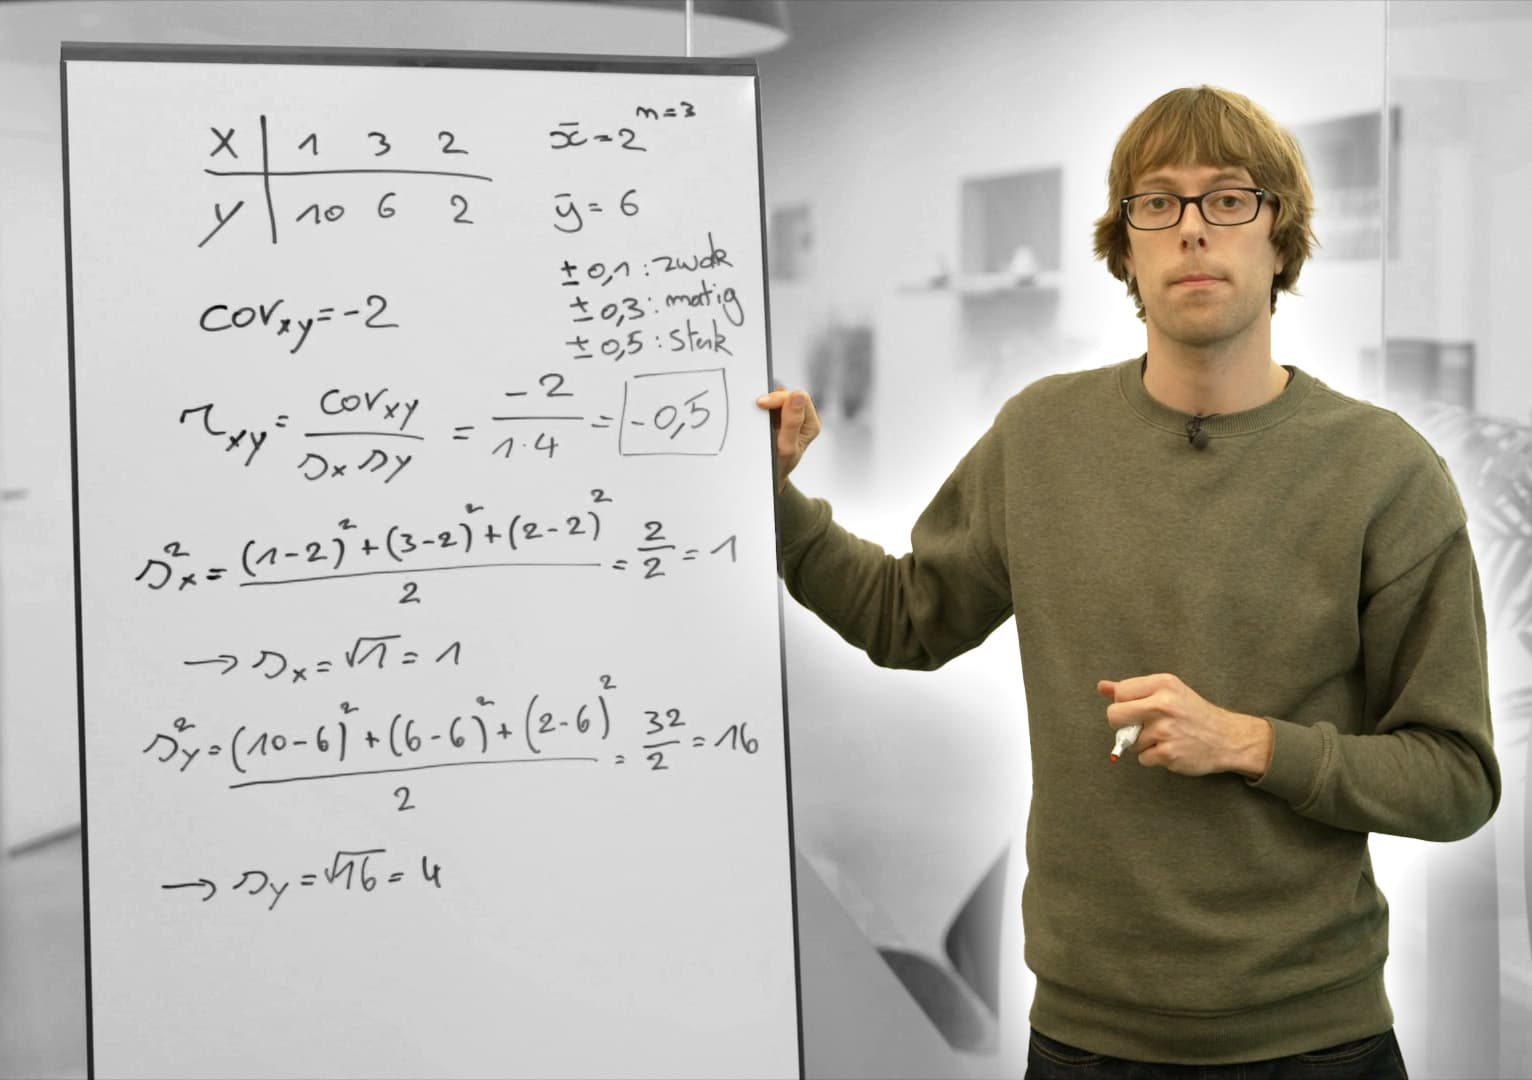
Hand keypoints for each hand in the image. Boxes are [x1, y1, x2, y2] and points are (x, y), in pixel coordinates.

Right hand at [755, 386, 820, 493]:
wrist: (770, 476)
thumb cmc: (779, 465)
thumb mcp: (786, 446)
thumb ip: (793, 422)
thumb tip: (798, 396)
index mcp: (811, 424)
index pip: (799, 398)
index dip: (780, 398)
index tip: (762, 404)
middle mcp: (804, 418)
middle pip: (789, 395)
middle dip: (772, 400)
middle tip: (758, 408)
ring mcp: (791, 416)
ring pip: (779, 398)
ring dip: (767, 404)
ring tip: (760, 418)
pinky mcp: (779, 417)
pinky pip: (772, 404)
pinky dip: (763, 409)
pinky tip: (759, 419)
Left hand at [1096, 673, 1271, 778]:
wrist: (1227, 737)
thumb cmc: (1192, 713)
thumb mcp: (1167, 692)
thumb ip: (1134, 689)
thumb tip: (1102, 687)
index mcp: (1162, 684)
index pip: (1120, 693)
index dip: (1123, 704)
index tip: (1137, 709)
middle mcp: (1163, 704)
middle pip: (1114, 716)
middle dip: (1120, 725)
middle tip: (1137, 727)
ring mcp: (1166, 730)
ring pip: (1129, 741)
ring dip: (1141, 744)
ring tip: (1164, 737)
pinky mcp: (1169, 753)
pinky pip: (1142, 759)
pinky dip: (1153, 757)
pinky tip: (1170, 749)